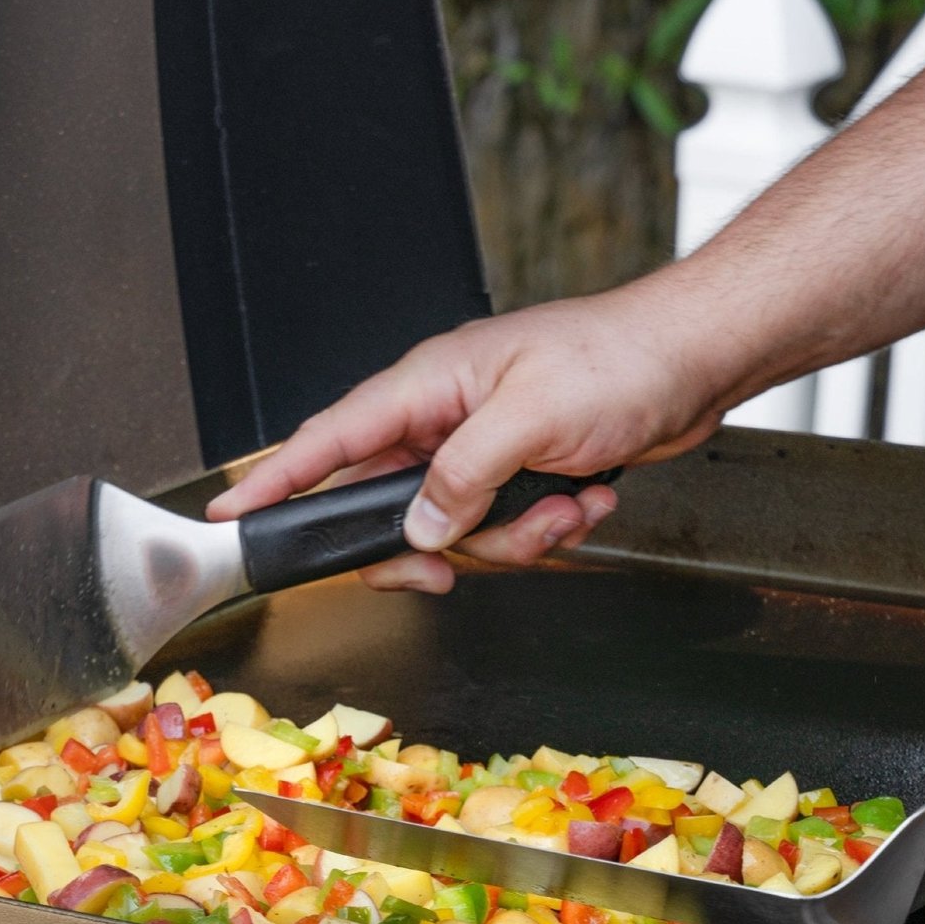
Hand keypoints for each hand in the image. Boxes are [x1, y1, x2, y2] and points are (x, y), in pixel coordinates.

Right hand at [207, 281, 738, 591]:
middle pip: (388, 510)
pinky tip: (585, 497)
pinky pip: (503, 533)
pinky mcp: (519, 478)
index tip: (232, 515)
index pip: (330, 440)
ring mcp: (481, 453)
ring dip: (514, 536)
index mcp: (429, 387)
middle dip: (434, 544)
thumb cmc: (618, 360)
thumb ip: (462, 476)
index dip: (276, 480)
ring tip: (564, 503)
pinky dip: (546, 529)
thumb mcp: (529, 418)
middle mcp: (446, 421)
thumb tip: (421, 526)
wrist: (692, 364)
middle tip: (451, 564)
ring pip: (455, 534)